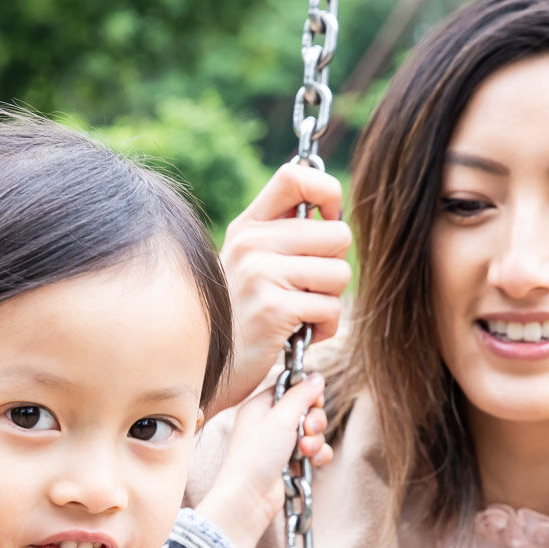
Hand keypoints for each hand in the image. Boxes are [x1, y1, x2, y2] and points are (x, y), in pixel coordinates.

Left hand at [196, 372, 332, 547]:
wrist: (249, 498)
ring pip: (313, 432)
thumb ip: (301, 395)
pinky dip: (317, 456)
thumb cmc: (256, 457)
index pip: (290, 389)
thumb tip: (316, 376)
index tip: (313, 401)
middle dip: (314, 420)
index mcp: (260, 407)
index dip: (306, 394)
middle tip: (308, 430)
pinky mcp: (290, 463)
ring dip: (315, 440)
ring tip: (305, 452)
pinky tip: (312, 462)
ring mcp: (280, 444)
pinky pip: (314, 451)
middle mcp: (269, 424)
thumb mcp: (280, 418)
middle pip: (306, 410)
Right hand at [217, 164, 351, 411]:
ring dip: (329, 302)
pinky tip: (296, 335)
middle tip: (306, 291)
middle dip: (334, 267)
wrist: (208, 372)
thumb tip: (333, 215)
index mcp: (248, 226)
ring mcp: (260, 273)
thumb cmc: (239, 321)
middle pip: (338, 233)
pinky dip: (324, 328)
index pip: (297, 175)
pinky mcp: (273, 308)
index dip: (327, 192)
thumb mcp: (250, 267)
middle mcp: (251, 242)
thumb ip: (283, 237)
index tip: (326, 222)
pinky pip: (331, 308)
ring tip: (298, 316)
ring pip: (340, 273)